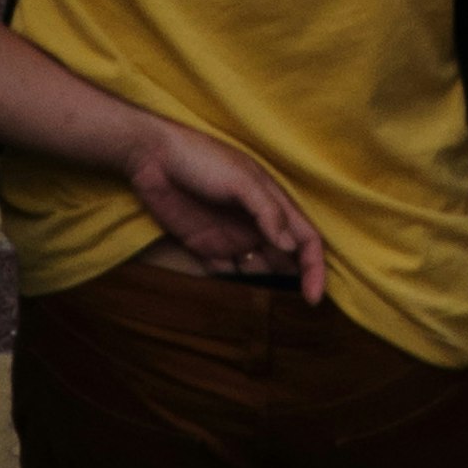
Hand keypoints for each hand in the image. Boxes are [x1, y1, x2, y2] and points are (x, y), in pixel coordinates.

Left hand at [121, 115, 325, 296]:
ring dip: (265, 287)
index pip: (305, 238)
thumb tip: (291, 246)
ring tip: (263, 305)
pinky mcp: (205, 248)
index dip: (314, 266)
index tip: (313, 297)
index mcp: (273, 204)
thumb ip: (267, 212)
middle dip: (294, 283)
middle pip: (286, 259)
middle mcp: (257, 225)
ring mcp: (231, 238)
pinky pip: (226, 274)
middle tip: (292, 308)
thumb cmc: (203, 160)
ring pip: (258, 271)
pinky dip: (233, 286)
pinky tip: (234, 295)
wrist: (153, 159)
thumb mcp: (241, 180)